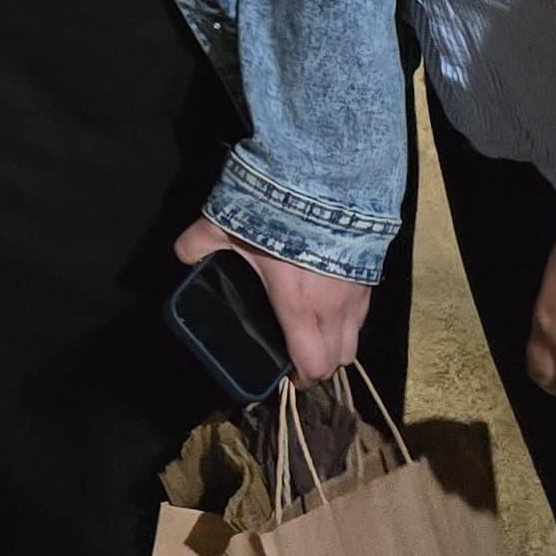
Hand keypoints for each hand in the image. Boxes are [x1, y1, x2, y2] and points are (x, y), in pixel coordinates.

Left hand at [173, 220, 373, 385]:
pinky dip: (350, 315)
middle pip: (338, 359)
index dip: (301, 376)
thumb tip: (182, 253)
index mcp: (299, 307)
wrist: (330, 179)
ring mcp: (357, 292)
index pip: (312, 363)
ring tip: (316, 328)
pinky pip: (363, 310)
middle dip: (320, 363)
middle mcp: (333, 308)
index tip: (288, 374)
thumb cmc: (276, 212)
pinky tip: (332, 297)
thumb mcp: (226, 226)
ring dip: (337, 340)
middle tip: (299, 353)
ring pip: (355, 336)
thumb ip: (198, 243)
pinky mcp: (373, 274)